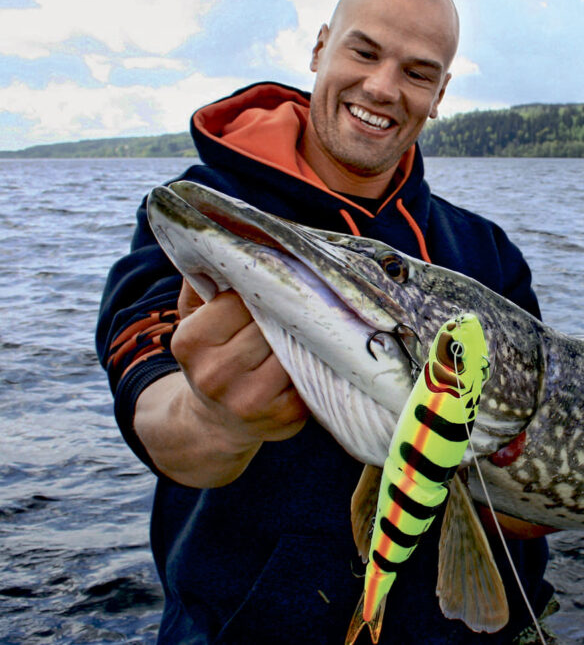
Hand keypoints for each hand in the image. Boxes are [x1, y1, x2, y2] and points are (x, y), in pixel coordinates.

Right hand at [172, 280, 307, 449]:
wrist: (216, 422)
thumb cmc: (213, 356)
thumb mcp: (194, 318)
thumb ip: (204, 280)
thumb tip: (226, 237)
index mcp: (191, 341)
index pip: (238, 300)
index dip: (260, 291)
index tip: (272, 286)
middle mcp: (216, 373)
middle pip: (268, 323)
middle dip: (285, 311)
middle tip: (300, 300)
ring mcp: (251, 399)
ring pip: (292, 346)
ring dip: (303, 334)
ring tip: (308, 324)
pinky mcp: (285, 415)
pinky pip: (310, 371)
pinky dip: (314, 359)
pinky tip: (312, 352)